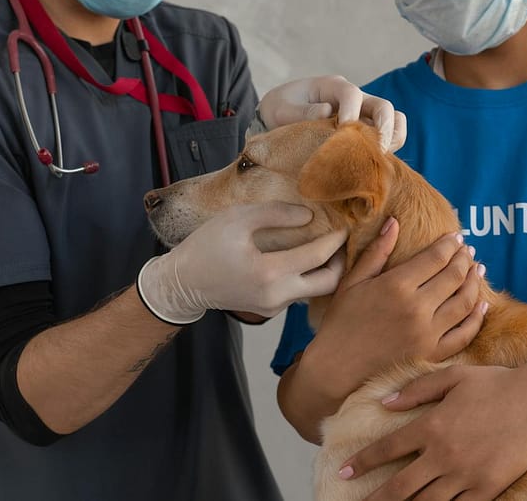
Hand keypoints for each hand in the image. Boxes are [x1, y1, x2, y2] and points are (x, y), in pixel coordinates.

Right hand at [138, 203, 347, 320]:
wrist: (182, 284)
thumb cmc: (206, 247)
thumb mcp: (238, 219)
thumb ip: (275, 214)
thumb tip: (309, 217)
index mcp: (269, 273)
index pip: (317, 256)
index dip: (335, 239)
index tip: (344, 226)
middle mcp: (276, 296)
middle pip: (328, 284)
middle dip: (340, 262)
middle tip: (340, 243)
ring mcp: (273, 308)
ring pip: (313, 291)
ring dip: (323, 270)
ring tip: (324, 248)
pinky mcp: (269, 311)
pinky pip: (297, 294)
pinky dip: (306, 277)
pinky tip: (302, 260)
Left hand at [258, 75, 407, 151]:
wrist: (281, 116)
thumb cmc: (280, 109)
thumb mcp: (280, 109)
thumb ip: (299, 111)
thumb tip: (326, 112)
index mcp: (332, 87)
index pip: (351, 93)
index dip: (351, 112)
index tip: (341, 131)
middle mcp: (355, 98)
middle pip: (383, 106)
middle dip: (384, 128)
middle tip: (375, 150)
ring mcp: (363, 115)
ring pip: (394, 120)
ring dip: (392, 139)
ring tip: (378, 158)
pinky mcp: (366, 132)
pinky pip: (390, 136)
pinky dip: (389, 149)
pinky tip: (373, 165)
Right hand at [300, 218, 485, 402]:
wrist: (337, 368)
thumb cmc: (341, 323)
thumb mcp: (352, 282)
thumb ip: (377, 251)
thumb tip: (394, 222)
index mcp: (396, 286)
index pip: (436, 258)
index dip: (450, 244)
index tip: (455, 237)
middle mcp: (417, 308)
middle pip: (454, 276)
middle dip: (464, 259)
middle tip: (467, 251)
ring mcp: (427, 333)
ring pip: (465, 302)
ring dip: (474, 283)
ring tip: (477, 270)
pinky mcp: (433, 354)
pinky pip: (464, 333)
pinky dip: (477, 317)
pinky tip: (482, 305)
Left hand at [340, 364, 526, 500]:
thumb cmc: (495, 383)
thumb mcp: (452, 377)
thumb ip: (416, 389)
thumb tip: (385, 403)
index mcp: (431, 426)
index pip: (387, 449)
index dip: (362, 462)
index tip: (344, 470)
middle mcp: (443, 454)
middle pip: (400, 486)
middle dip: (376, 498)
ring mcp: (466, 475)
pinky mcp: (488, 488)